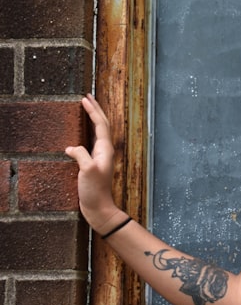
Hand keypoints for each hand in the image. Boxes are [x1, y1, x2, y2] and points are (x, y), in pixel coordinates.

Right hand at [65, 94, 120, 231]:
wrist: (99, 207)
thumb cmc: (95, 190)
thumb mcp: (87, 170)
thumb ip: (80, 155)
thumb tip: (71, 148)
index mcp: (105, 149)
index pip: (101, 124)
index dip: (93, 110)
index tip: (85, 99)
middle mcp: (105, 150)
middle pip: (102, 124)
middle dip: (96, 109)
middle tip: (87, 96)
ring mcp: (100, 156)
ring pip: (98, 132)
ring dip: (92, 119)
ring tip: (85, 108)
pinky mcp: (93, 163)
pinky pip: (91, 142)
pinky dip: (86, 132)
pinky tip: (78, 133)